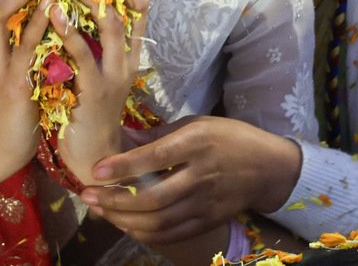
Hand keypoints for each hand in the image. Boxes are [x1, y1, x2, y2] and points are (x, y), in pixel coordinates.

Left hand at [54, 0, 148, 184]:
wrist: (90, 159)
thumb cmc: (85, 110)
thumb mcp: (92, 69)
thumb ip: (90, 40)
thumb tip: (72, 1)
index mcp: (128, 54)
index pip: (138, 6)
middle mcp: (127, 60)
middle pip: (126, 7)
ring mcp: (114, 76)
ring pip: (110, 25)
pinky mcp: (95, 92)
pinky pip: (83, 56)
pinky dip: (69, 31)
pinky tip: (52, 12)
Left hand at [78, 115, 301, 244]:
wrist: (269, 167)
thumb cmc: (228, 137)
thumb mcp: (197, 124)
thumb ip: (159, 134)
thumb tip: (121, 139)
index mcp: (196, 143)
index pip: (154, 158)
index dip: (123, 166)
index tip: (96, 170)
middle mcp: (200, 175)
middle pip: (152, 197)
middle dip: (115, 200)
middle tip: (88, 196)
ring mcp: (205, 203)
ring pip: (159, 221)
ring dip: (124, 219)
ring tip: (100, 211)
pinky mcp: (208, 222)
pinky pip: (171, 234)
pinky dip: (144, 233)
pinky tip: (126, 225)